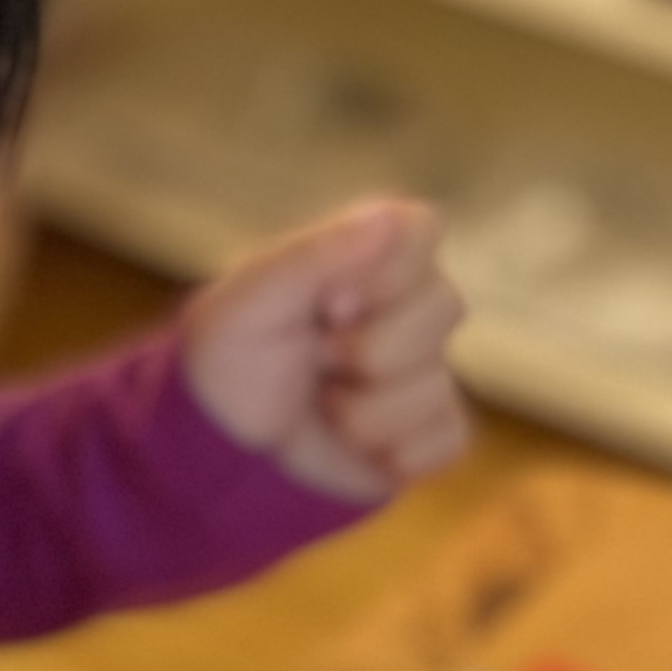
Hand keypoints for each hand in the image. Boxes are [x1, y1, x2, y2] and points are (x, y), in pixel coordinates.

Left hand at [177, 194, 469, 505]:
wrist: (223, 451)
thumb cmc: (231, 364)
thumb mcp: (250, 304)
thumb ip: (314, 255)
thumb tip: (388, 217)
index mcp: (368, 256)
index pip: (422, 230)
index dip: (381, 274)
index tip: (329, 303)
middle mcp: (409, 305)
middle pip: (445, 306)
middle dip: (367, 348)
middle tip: (317, 360)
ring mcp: (426, 368)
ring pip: (436, 384)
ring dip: (361, 412)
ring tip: (323, 406)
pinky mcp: (432, 429)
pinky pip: (448, 438)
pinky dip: (390, 453)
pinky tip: (352, 445)